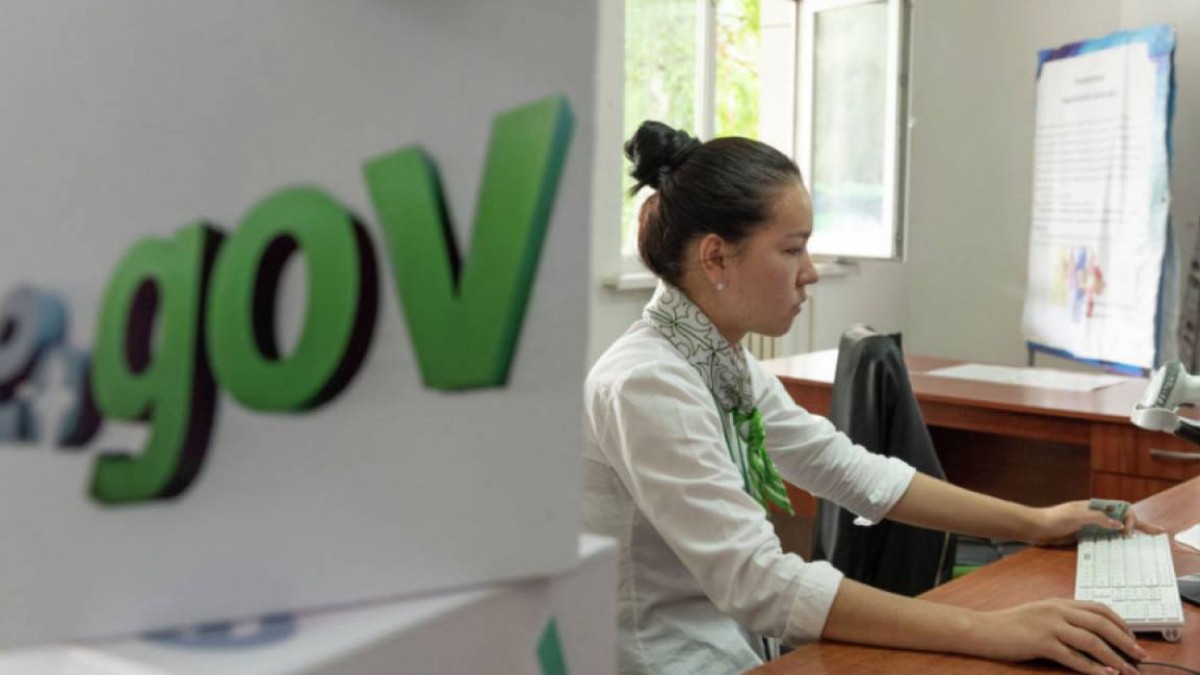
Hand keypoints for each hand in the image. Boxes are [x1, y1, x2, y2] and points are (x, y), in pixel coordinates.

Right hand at [974, 598, 1145, 673]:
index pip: (1099, 608)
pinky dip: (1092, 668)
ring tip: (1129, 670)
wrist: (982, 629)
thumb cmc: (1010, 625)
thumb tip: (1091, 634)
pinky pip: (1073, 657)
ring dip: (1114, 658)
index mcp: (1059, 603)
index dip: (1121, 624)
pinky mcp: (1040, 642)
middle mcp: (1057, 611)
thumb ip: (1064, 619)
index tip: (1133, 639)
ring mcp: (1049, 626)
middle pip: (1101, 623)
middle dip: (1125, 640)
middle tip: (1141, 656)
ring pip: (1091, 641)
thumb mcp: (1040, 615)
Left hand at [1030, 500, 1163, 545]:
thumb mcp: (1077, 516)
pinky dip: (1115, 541)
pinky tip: (1121, 548)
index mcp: (1095, 507)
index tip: (1126, 532)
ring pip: (1115, 528)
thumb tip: (1118, 524)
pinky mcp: (1085, 535)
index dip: (1130, 519)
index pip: (1121, 509)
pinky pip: (1104, 538)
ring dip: (1129, 533)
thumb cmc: (1054, 519)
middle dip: (1139, 524)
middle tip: (1157, 532)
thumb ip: (1098, 519)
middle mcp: (1095, 515)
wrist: (1036, 528)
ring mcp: (1091, 525)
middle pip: (1122, 518)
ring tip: (1145, 540)